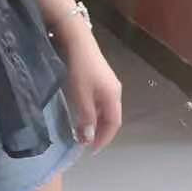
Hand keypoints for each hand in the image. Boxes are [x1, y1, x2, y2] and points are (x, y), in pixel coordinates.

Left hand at [63, 30, 121, 152]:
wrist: (76, 39)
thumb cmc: (79, 69)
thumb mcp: (80, 96)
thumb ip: (86, 118)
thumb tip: (89, 139)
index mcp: (113, 96)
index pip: (113, 124)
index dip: (104, 139)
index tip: (91, 151)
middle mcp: (115, 90)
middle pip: (112, 117)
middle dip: (101, 132)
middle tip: (86, 143)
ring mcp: (108, 83)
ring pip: (105, 109)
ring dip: (96, 122)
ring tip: (83, 131)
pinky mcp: (100, 77)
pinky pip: (100, 100)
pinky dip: (93, 111)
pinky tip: (82, 112)